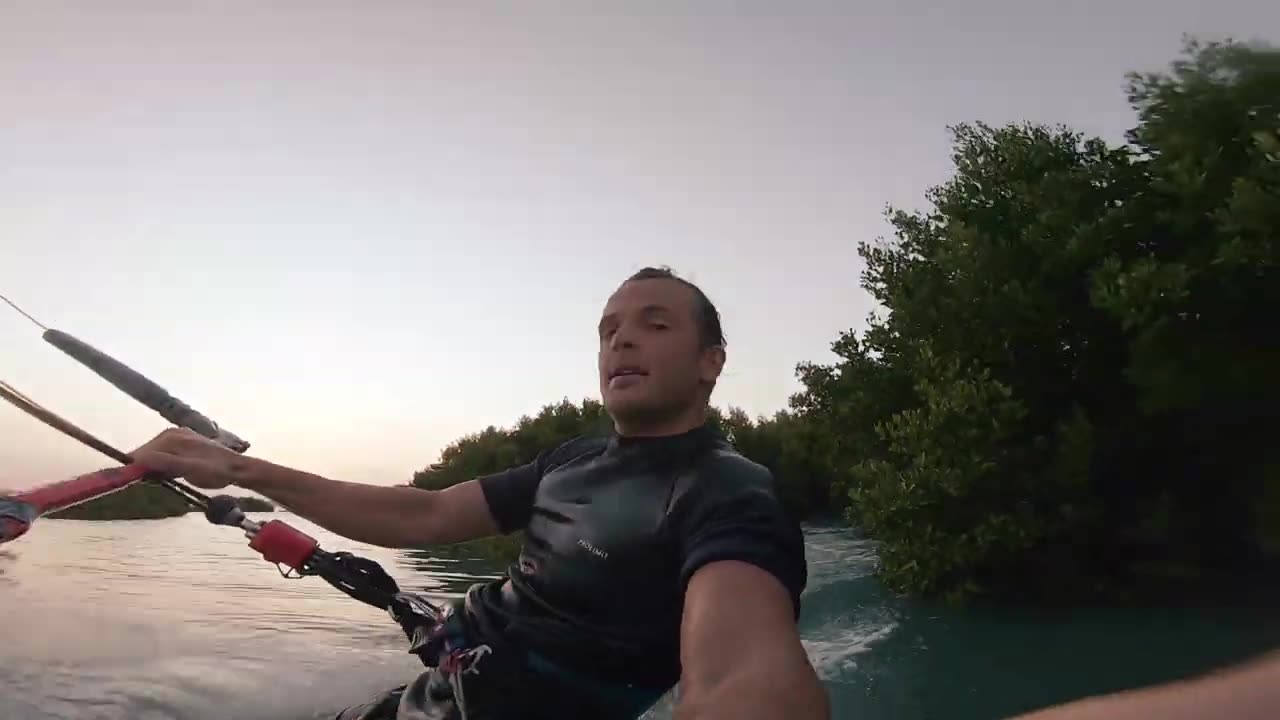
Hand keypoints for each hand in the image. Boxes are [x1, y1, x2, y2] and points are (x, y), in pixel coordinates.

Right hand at [130, 427, 247, 489]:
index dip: (133, 467)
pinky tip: (166, 476)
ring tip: (156, 481)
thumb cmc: (214, 471)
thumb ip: (163, 462)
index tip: (128, 481)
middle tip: (146, 484)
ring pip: (155, 454)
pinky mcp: (184, 445)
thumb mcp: (188, 468)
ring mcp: (179, 438)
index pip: (142, 452)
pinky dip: (162, 466)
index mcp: (172, 437)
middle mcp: (172, 434)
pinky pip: (165, 455)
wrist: (236, 469)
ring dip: (152, 468)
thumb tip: (137, 459)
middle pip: (147, 452)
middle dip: (143, 467)